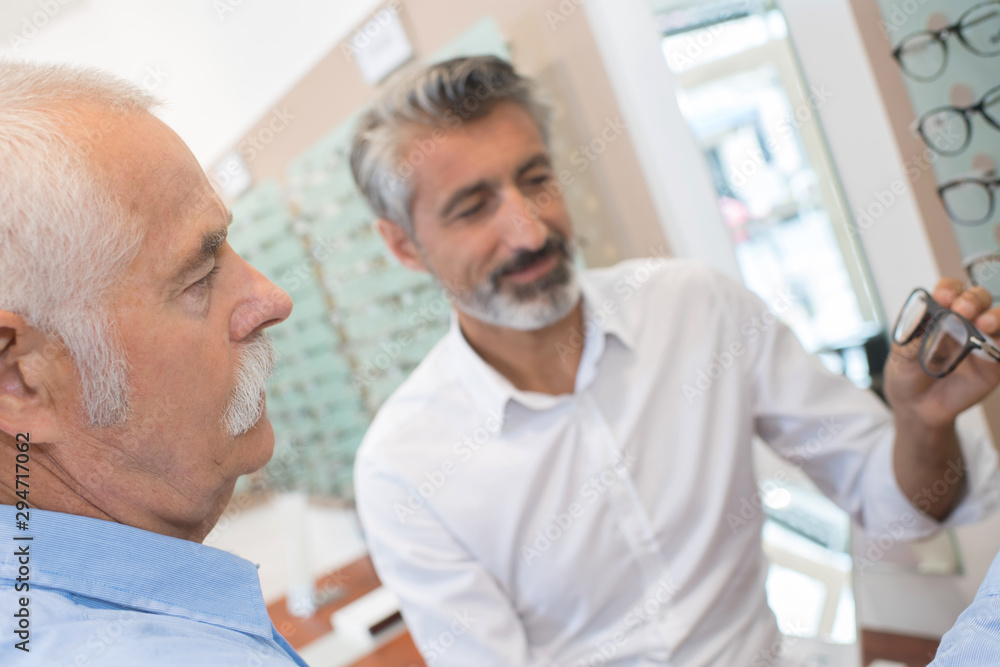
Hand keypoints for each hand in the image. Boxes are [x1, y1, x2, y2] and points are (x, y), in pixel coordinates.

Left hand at [885, 278, 999, 428]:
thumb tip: (918, 315)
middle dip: (973, 299)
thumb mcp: (899, 356)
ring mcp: (982, 341)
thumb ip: (909, 337)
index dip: (949, 289)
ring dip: (996, 316)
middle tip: (962, 310)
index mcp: (940, 314)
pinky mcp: (995, 363)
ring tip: (984, 324)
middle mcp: (964, 323)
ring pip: (999, 319)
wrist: (917, 408)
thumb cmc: (907, 375)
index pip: (950, 291)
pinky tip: (997, 344)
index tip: (943, 297)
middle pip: (978, 299)